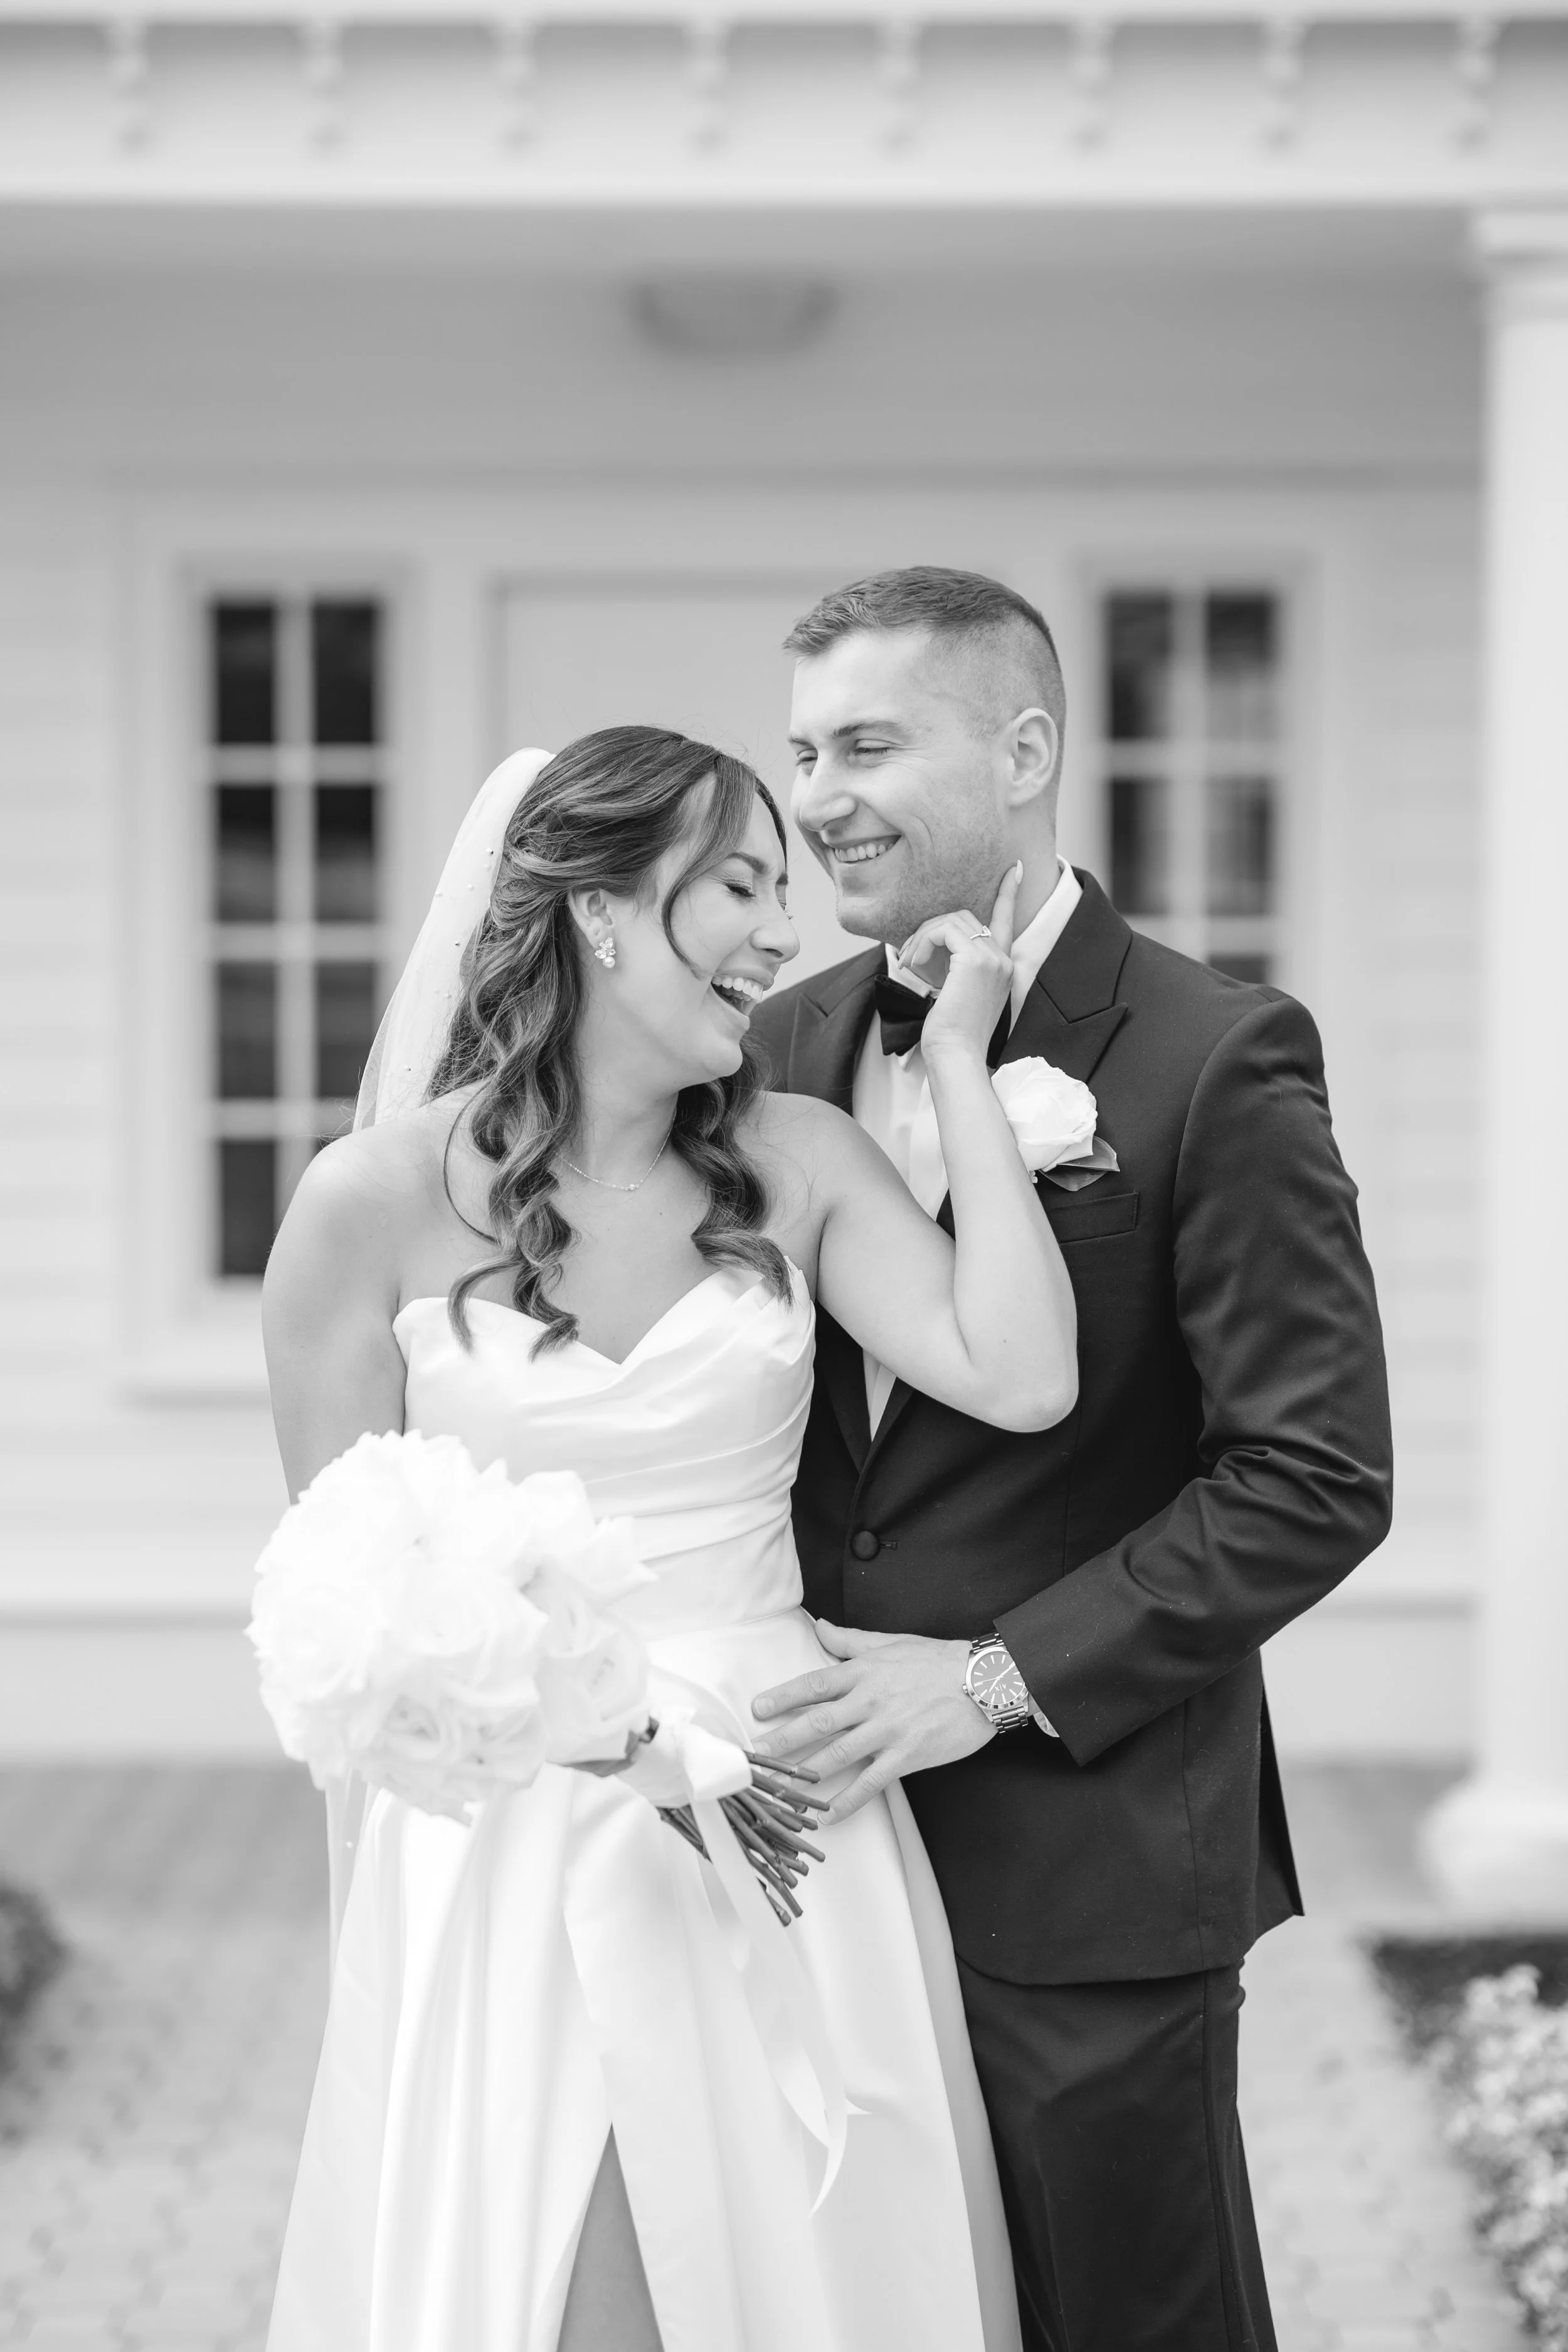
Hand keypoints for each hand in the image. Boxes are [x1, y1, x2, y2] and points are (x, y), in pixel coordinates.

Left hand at [749, 1622, 993, 1822]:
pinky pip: (871, 1783)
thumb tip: (818, 1626)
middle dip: (783, 1740)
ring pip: (838, 1754)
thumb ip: (850, 1640)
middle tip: (756, 1756)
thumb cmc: (938, 1660)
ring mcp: (888, 1730)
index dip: (783, 1697)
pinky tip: (828, 1815)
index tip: (758, 1709)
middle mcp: (870, 1700)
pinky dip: (848, 1801)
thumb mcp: (891, 1642)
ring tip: (780, 1789)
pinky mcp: (907, 1755)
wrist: (985, 1680)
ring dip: (805, 1774)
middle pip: (817, 1722)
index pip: (814, 1684)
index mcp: (863, 1672)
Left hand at [897, 862, 1021, 1065]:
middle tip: (908, 956)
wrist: (956, 1055)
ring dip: (922, 937)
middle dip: (931, 930)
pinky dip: (922, 943)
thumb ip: (955, 967)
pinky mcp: (976, 960)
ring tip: (908, 963)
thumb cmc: (950, 1034)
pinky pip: (943, 930)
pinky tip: (913, 966)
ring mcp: (993, 958)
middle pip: (965, 918)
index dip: (1010, 892)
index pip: (1007, 921)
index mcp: (1002, 967)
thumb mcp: (956, 994)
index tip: (1016, 869)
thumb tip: (929, 945)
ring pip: (952, 920)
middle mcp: (1003, 959)